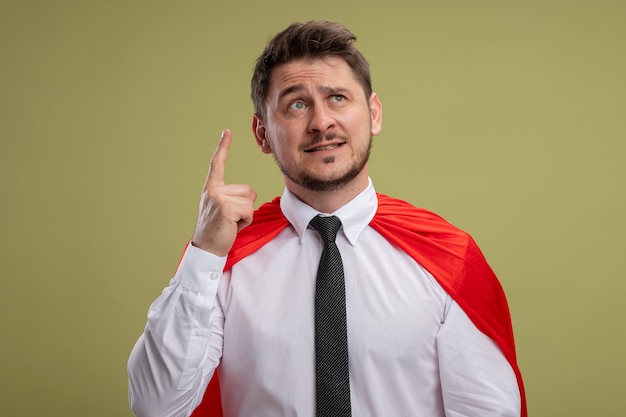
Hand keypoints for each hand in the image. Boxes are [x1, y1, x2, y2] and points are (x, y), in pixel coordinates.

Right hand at [192, 129, 256, 255]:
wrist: (206, 250)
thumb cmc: (218, 232)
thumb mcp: (224, 210)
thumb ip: (235, 198)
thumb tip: (251, 194)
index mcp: (211, 189)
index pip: (217, 164)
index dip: (223, 147)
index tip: (227, 132)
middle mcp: (213, 190)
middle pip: (247, 190)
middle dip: (245, 207)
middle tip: (230, 221)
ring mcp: (218, 198)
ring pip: (249, 201)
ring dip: (246, 216)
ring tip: (231, 224)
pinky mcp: (226, 208)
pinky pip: (249, 211)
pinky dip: (246, 222)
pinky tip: (232, 227)